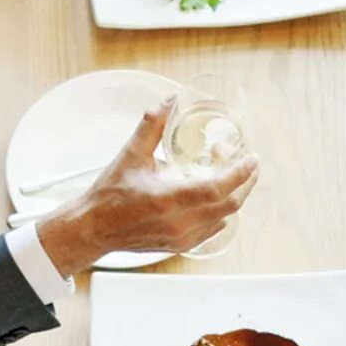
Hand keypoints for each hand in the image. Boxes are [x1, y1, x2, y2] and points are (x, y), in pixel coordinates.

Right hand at [35, 100, 256, 273]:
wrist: (94, 229)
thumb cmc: (109, 195)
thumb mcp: (130, 155)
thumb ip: (152, 125)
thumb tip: (170, 100)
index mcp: (167, 199)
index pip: (218, 188)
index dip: (240, 172)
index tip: (251, 157)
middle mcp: (178, 222)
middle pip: (230, 204)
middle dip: (245, 182)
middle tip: (248, 163)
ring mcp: (181, 237)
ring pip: (225, 217)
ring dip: (234, 195)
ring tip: (230, 174)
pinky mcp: (180, 245)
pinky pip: (213, 229)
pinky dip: (221, 210)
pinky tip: (216, 196)